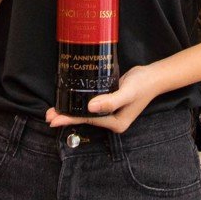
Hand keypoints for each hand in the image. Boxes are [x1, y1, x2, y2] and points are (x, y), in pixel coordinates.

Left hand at [46, 63, 165, 134]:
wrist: (153, 76)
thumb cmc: (142, 85)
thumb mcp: (127, 92)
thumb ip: (110, 101)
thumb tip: (89, 107)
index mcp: (116, 123)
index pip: (88, 120)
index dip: (70, 118)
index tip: (53, 120)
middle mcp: (112, 121)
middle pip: (84, 119)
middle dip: (66, 116)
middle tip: (48, 116)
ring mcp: (110, 112)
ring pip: (85, 112)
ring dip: (70, 110)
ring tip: (52, 110)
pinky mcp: (108, 102)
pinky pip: (90, 104)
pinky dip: (78, 102)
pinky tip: (69, 100)